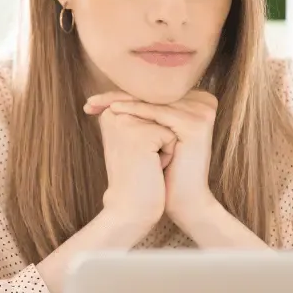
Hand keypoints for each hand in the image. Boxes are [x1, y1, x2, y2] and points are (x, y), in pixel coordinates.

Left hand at [85, 90, 218, 237]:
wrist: (183, 200)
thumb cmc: (164, 171)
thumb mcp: (151, 136)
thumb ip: (141, 112)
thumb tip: (109, 96)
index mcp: (196, 101)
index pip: (152, 92)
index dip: (121, 94)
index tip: (92, 102)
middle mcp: (203, 101)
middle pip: (151, 94)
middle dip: (117, 97)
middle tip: (89, 102)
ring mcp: (202, 111)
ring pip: (153, 101)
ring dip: (122, 101)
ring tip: (95, 104)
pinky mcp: (196, 123)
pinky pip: (159, 112)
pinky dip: (135, 110)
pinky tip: (114, 109)